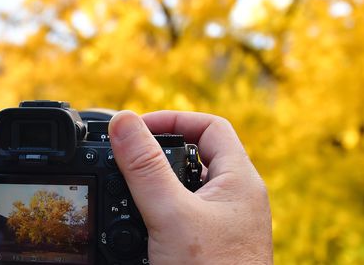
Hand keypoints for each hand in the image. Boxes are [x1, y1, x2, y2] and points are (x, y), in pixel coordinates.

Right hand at [109, 110, 272, 263]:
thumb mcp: (171, 215)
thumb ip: (145, 168)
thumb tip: (123, 122)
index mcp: (240, 180)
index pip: (211, 127)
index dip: (175, 119)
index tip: (139, 128)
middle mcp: (238, 198)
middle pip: (200, 153)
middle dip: (163, 149)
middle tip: (129, 153)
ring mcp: (228, 222)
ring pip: (193, 185)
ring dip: (162, 179)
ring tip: (131, 182)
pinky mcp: (215, 244)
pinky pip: (189, 212)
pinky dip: (165, 207)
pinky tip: (144, 218)